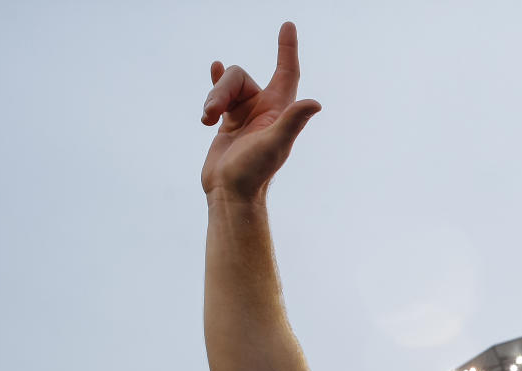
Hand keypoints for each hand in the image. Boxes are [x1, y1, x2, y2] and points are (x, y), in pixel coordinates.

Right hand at [200, 22, 321, 200]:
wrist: (231, 193)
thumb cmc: (254, 172)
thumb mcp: (275, 144)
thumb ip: (293, 121)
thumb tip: (315, 104)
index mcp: (278, 110)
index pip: (286, 72)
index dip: (287, 49)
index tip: (288, 26)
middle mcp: (263, 110)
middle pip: (240, 77)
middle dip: (221, 88)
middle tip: (211, 113)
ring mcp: (245, 115)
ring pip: (225, 86)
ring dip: (211, 98)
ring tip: (206, 119)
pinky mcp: (228, 122)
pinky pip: (220, 94)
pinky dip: (214, 84)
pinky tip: (213, 68)